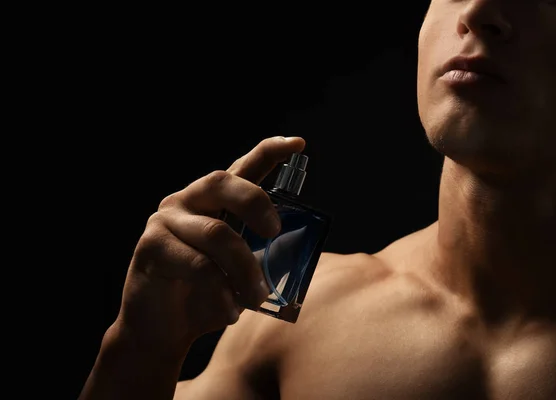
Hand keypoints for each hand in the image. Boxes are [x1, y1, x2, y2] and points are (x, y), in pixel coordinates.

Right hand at [114, 136, 305, 350]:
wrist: (161, 330)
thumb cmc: (204, 295)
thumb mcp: (237, 270)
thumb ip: (257, 253)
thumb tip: (295, 256)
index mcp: (213, 202)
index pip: (242, 167)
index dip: (270, 151)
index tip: (298, 144)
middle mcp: (187, 201)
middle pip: (222, 182)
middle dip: (256, 203)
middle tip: (274, 231)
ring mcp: (166, 221)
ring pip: (217, 233)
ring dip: (245, 269)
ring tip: (257, 297)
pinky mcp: (151, 247)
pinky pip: (200, 266)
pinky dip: (222, 293)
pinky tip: (230, 311)